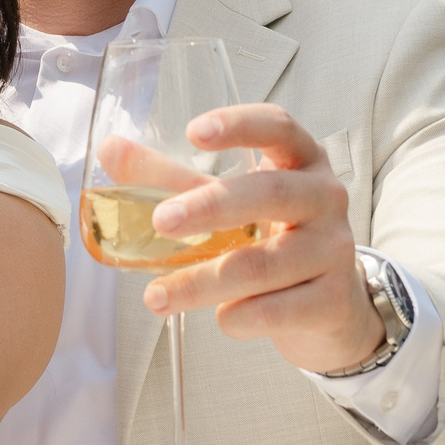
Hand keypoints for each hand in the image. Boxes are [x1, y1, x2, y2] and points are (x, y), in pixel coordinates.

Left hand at [139, 104, 383, 375]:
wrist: (330, 308)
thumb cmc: (271, 241)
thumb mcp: (229, 205)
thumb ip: (173, 179)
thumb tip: (110, 150)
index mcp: (301, 161)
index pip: (279, 128)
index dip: (240, 125)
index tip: (194, 132)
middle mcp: (325, 198)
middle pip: (270, 194)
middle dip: (211, 207)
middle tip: (160, 221)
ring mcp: (334, 250)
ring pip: (264, 264)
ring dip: (204, 281)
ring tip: (157, 297)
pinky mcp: (333, 300)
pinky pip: (280, 309)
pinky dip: (242, 317)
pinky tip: (222, 319)